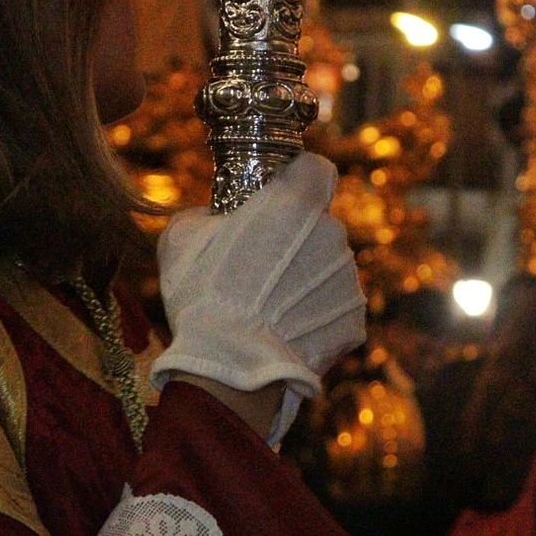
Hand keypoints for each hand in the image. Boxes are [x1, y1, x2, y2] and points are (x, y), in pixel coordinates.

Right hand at [152, 155, 365, 440]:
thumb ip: (204, 215)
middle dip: (295, 238)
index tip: (278, 198)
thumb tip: (211, 218)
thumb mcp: (180, 239)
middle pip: (320, 224)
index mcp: (294, 203)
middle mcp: (331, 234)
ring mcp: (348, 280)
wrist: (232, 366)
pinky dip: (314, 317)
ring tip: (267, 308)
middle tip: (259, 265)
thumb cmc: (203, 296)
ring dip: (304, 279)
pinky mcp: (354, 320)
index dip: (298, 180)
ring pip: (328, 267)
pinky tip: (282, 333)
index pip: (316, 169)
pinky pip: (334, 308)